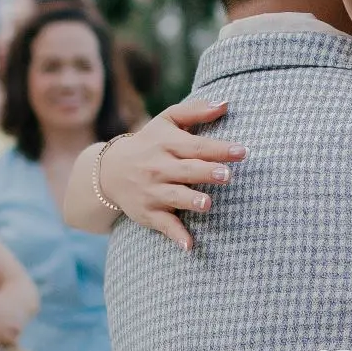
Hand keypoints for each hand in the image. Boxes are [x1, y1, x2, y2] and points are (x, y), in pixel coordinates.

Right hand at [97, 103, 243, 251]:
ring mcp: (153, 192)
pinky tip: (190, 247)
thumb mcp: (167, 121)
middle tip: (226, 174)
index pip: (196, 146)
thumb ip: (196, 111)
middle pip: (186, 170)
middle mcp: (159, 168)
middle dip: (206, 172)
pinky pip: (164, 225)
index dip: (219, 149)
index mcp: (167, 144)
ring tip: (207, 203)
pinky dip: (176, 236)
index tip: (242, 151)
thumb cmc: (150, 142)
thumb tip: (226, 103)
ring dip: (190, 200)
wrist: (109, 171)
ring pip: (174, 196)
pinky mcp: (149, 213)